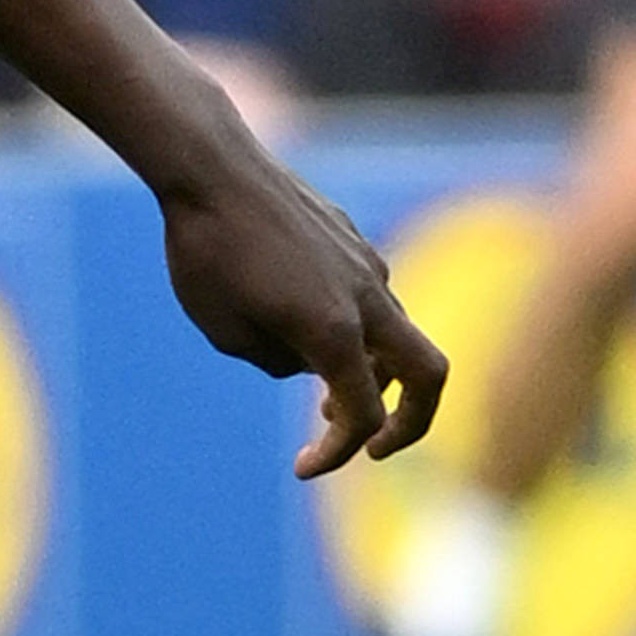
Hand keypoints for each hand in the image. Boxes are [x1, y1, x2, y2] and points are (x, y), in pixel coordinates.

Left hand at [163, 161, 447, 480]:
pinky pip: (372, 298)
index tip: (302, 467)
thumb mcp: (227, 333)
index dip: (338, 456)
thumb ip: (279, 363)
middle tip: (377, 448)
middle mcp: (366, 298)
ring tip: (326, 397)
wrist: (212, 168)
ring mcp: (367, 265)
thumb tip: (310, 365)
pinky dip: (356, 331)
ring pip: (398, 334)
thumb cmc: (206, 253)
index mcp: (335, 332)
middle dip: (413, 423)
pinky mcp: (354, 241)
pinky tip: (305, 327)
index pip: (361, 418)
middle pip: (428, 376)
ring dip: (373, 373)